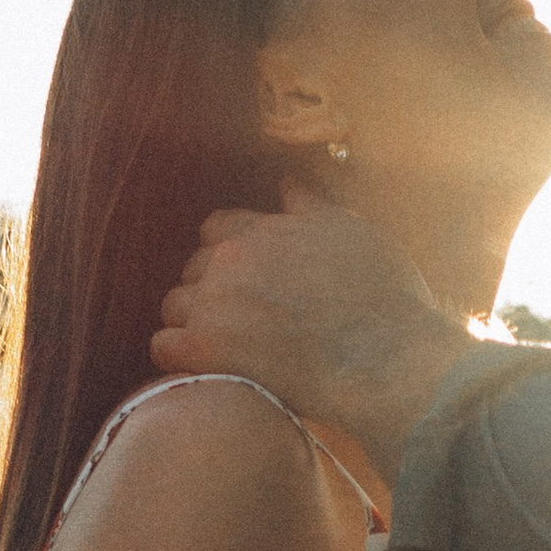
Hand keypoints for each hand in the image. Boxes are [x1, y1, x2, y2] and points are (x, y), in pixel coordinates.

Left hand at [153, 184, 472, 465]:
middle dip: (211, 291)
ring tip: (224, 349)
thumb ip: (311, 206)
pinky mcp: (207, 348)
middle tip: (241, 322)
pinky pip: (164, 346)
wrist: (385, 358)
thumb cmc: (383, 297)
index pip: (217, 229)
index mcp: (264, 230)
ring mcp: (216, 303)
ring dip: (193, 323)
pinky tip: (206, 369)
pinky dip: (180, 357)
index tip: (246, 280)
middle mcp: (233, 259)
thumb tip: (288, 182)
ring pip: (174, 306)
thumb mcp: (353, 232)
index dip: (226, 254)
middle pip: (193, 268)